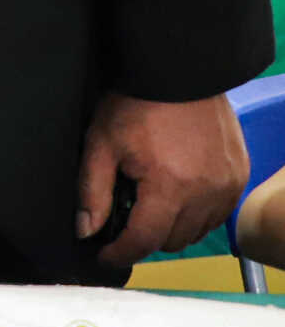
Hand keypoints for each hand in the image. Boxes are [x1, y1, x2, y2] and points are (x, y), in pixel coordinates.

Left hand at [77, 90, 249, 266]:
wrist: (179, 71)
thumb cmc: (137, 103)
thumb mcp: (102, 144)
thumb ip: (92, 192)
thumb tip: (86, 229)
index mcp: (170, 187)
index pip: (144, 240)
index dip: (120, 253)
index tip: (104, 255)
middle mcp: (207, 192)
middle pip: (172, 240)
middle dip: (144, 236)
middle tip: (125, 216)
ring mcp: (228, 184)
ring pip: (197, 231)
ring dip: (172, 226)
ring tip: (151, 201)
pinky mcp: (240, 174)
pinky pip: (218, 212)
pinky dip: (197, 212)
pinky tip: (177, 193)